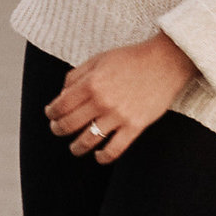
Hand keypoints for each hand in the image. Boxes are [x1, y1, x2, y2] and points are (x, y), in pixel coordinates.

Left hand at [48, 32, 194, 162]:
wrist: (165, 62)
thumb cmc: (131, 58)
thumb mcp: (99, 59)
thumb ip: (77, 75)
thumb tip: (62, 93)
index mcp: (91, 83)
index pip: (61, 105)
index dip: (52, 112)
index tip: (51, 114)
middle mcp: (101, 101)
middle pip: (69, 124)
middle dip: (58, 129)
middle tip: (57, 129)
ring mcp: (118, 116)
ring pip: (88, 141)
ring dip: (76, 147)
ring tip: (74, 148)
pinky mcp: (135, 126)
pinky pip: (114, 150)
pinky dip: (103, 157)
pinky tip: (99, 156)